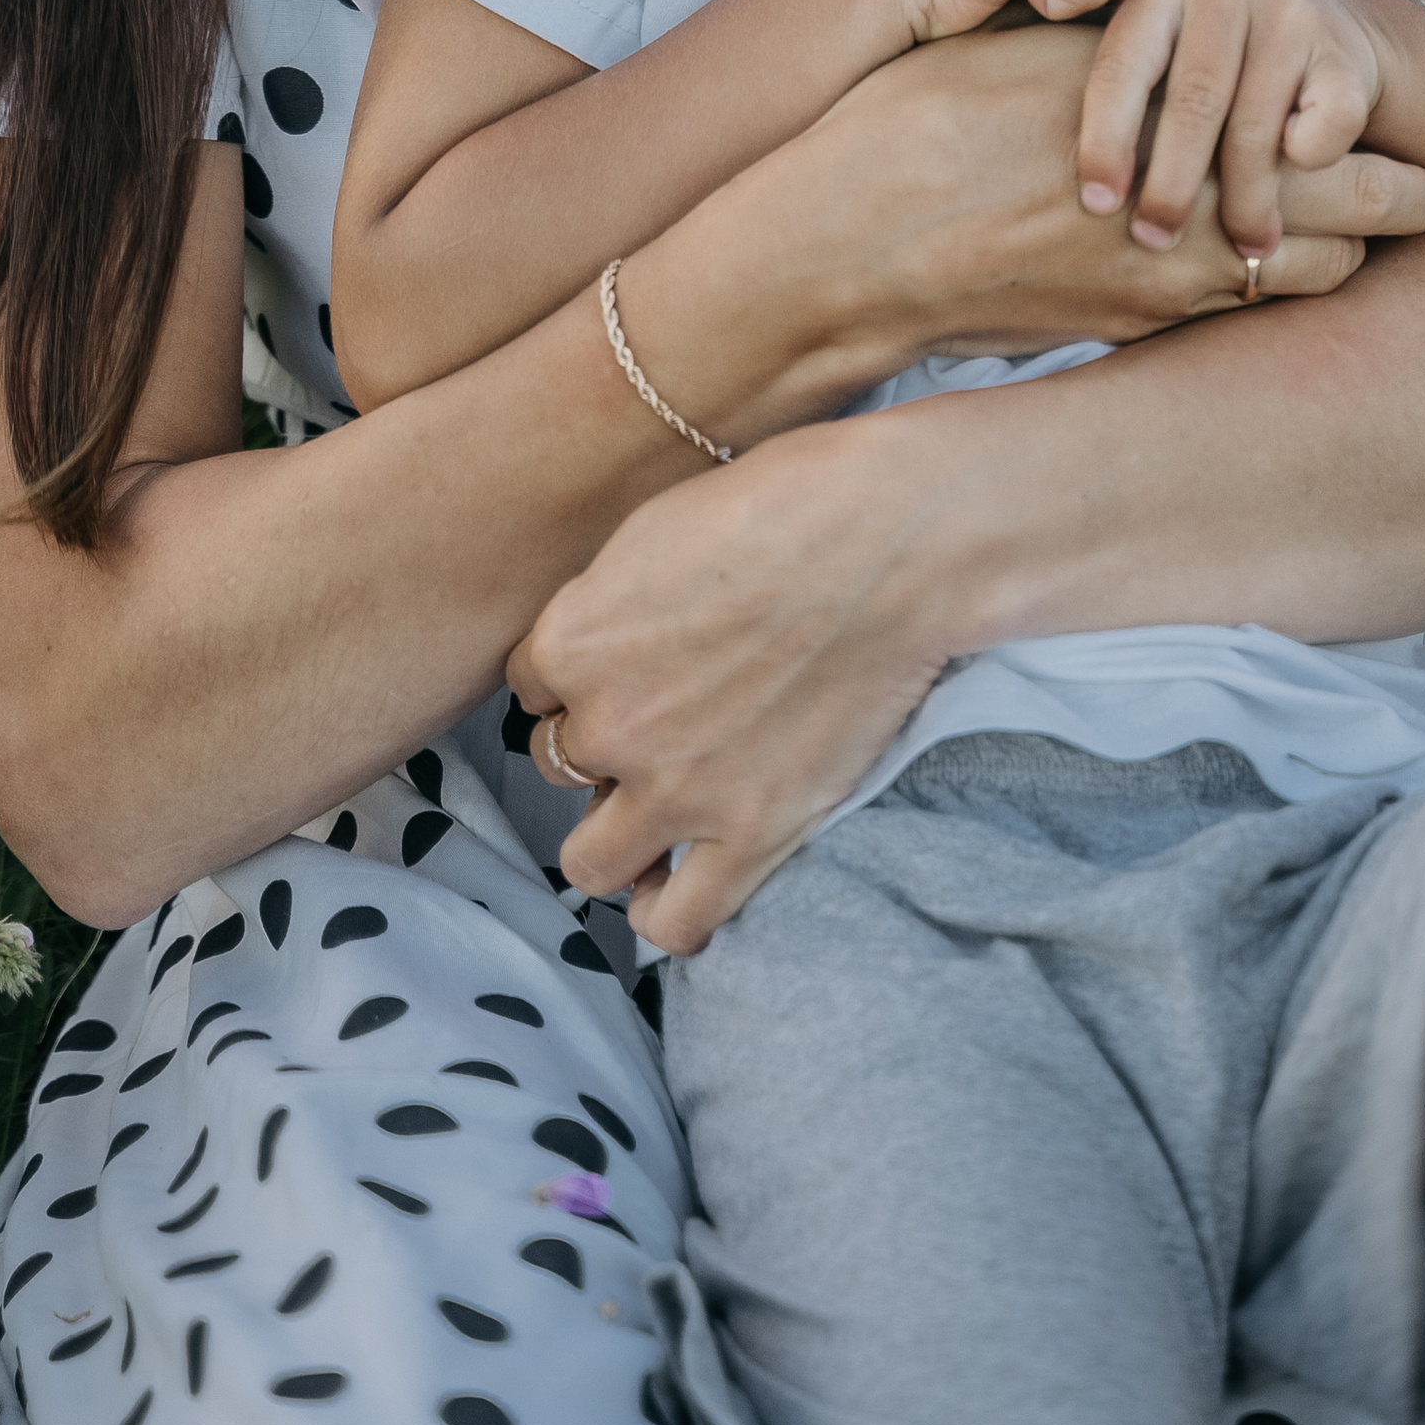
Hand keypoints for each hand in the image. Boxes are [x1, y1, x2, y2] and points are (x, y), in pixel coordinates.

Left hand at [510, 416, 953, 952]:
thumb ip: (607, 604)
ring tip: (654, 810)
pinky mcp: (752, 834)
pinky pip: (674, 921)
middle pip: (556, 763)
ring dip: (613, 835)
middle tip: (653, 721)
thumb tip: (601, 642)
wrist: (893, 541)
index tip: (624, 661)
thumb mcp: (656, 528)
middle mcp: (609, 726)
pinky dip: (665, 910)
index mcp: (573, 642)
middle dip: (598, 745)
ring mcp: (678, 792)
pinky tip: (679, 878)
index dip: (578, 673)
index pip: (530, 683)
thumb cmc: (784, 503)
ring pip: (589, 862)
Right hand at [793, 20, 1424, 371]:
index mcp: (1190, 127)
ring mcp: (1173, 288)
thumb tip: (1193, 18)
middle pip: (1366, 222)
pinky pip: (1237, 316)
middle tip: (1394, 179)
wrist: (854, 244)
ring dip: (1326, 250)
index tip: (1375, 115)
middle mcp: (1201, 216)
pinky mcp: (1132, 332)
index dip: (1379, 137)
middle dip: (1390, 200)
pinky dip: (1255, 287)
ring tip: (1307, 216)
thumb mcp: (1041, 53)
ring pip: (1315, 281)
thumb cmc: (930, 122)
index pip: (1346, 144)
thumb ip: (1135, 51)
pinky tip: (1220, 252)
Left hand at [1078, 0, 1400, 257]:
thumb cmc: (1211, 64)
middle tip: (1156, 240)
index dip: (1104, 142)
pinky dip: (1309, 163)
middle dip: (1172, 185)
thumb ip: (1120, 95)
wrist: (1323, 28)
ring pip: (1258, 126)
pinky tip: (1293, 188)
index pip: (1122, 68)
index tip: (1096, 206)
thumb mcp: (1160, 55)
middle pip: (1193, 102)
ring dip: (1245, 201)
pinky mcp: (1344, 49)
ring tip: (1240, 249)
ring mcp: (1289, 12)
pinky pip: (1324, 124)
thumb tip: (1052, 188)